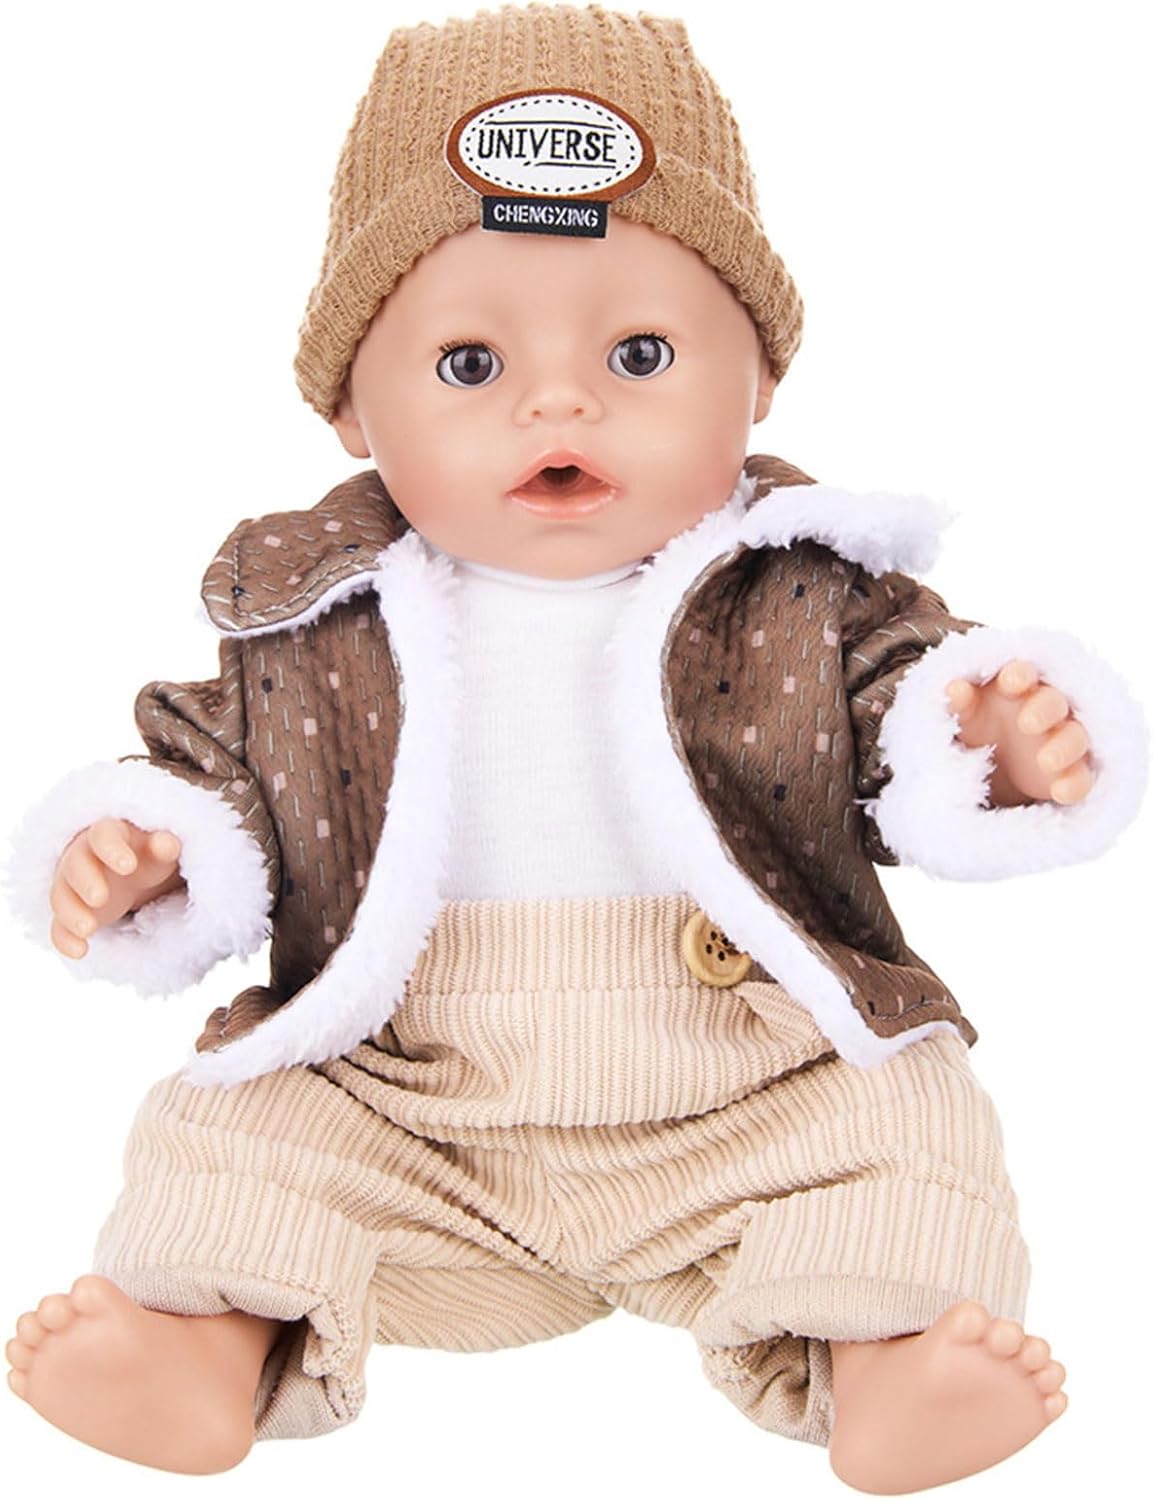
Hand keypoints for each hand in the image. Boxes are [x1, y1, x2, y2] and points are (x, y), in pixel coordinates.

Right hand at [50, 819, 184, 958]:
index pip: (103, 835)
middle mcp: (82, 858)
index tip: (129, 866)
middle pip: (75, 866)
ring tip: (88, 929)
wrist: (130, 871)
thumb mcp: (159, 851)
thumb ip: (163, 847)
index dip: (112, 849)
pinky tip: (79, 951)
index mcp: (107, 835)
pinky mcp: (71, 913)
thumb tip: (168, 843)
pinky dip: (65, 939)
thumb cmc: (145, 856)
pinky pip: (59, 926)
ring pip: (60, 896)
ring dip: (71, 913)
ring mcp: (72, 887)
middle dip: (85, 882)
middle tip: (100, 898)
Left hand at [946, 659, 1094, 807]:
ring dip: (1063, 747)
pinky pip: (1081, 778)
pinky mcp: (1072, 772)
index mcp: (1020, 687)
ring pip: (1075, 738)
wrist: (995, 761)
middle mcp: (1047, 710)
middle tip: (1027, 723)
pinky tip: (1060, 792)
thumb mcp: (966, 714)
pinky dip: (1074, 784)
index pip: (1024, 674)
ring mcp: (1063, 740)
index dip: (1020, 675)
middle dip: (1044, 710)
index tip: (1011, 682)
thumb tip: (953, 689)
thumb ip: (960, 702)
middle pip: (1054, 703)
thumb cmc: (982, 724)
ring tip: (1045, 761)